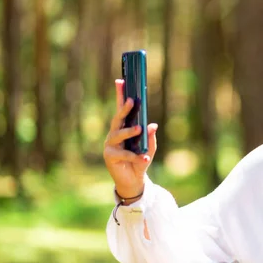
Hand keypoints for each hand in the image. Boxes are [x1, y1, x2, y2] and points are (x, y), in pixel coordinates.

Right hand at [103, 79, 157, 198]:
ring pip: (119, 135)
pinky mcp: (110, 157)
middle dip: (124, 109)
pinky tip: (145, 158)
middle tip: (131, 101)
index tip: (121, 81)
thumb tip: (152, 126)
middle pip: (117, 119)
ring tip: (140, 129)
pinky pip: (125, 154)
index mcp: (123, 129)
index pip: (121, 110)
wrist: (134, 181)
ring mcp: (110, 146)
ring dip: (130, 131)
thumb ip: (150, 137)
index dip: (120, 96)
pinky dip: (136, 157)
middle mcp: (114, 135)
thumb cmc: (140, 160)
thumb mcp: (149, 148)